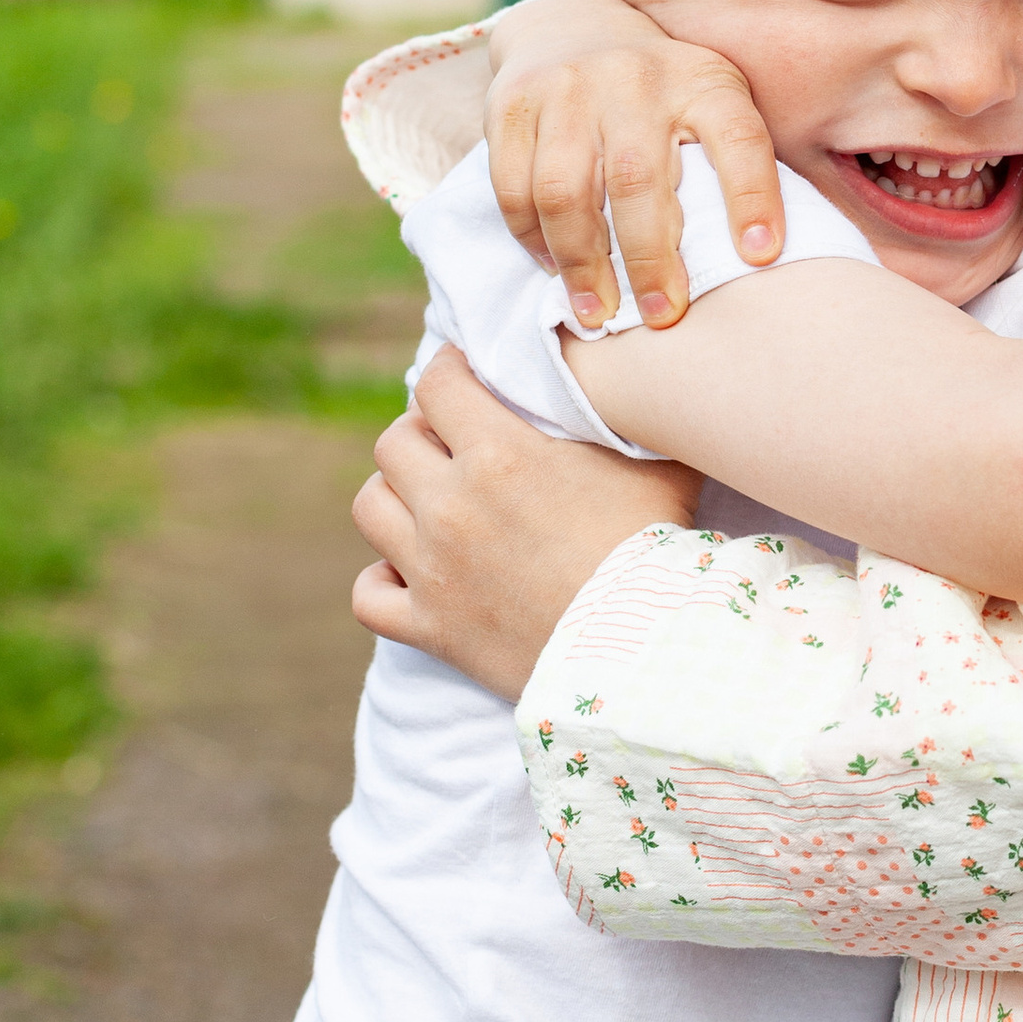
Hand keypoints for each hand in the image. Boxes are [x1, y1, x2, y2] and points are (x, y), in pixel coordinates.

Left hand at [350, 348, 701, 697]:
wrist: (643, 651)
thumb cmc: (655, 550)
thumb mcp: (655, 463)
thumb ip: (631, 417)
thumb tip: (638, 384)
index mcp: (499, 454)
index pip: (438, 385)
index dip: (448, 370)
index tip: (463, 374)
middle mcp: (452, 505)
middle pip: (393, 443)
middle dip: (420, 433)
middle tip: (450, 442)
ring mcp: (433, 569)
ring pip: (370, 507)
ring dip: (393, 496)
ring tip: (425, 499)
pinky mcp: (431, 627)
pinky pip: (368, 596)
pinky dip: (380, 580)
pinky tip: (408, 571)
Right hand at [485, 34, 783, 331]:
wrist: (573, 26)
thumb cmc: (663, 94)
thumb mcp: (712, 102)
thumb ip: (735, 162)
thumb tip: (759, 259)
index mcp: (702, 81)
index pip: (737, 138)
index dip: (752, 197)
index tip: (760, 256)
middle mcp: (635, 78)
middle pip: (638, 179)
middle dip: (649, 260)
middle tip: (660, 315)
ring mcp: (567, 87)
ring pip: (566, 191)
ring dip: (581, 263)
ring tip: (597, 312)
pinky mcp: (512, 104)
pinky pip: (514, 186)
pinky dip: (532, 237)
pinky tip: (554, 268)